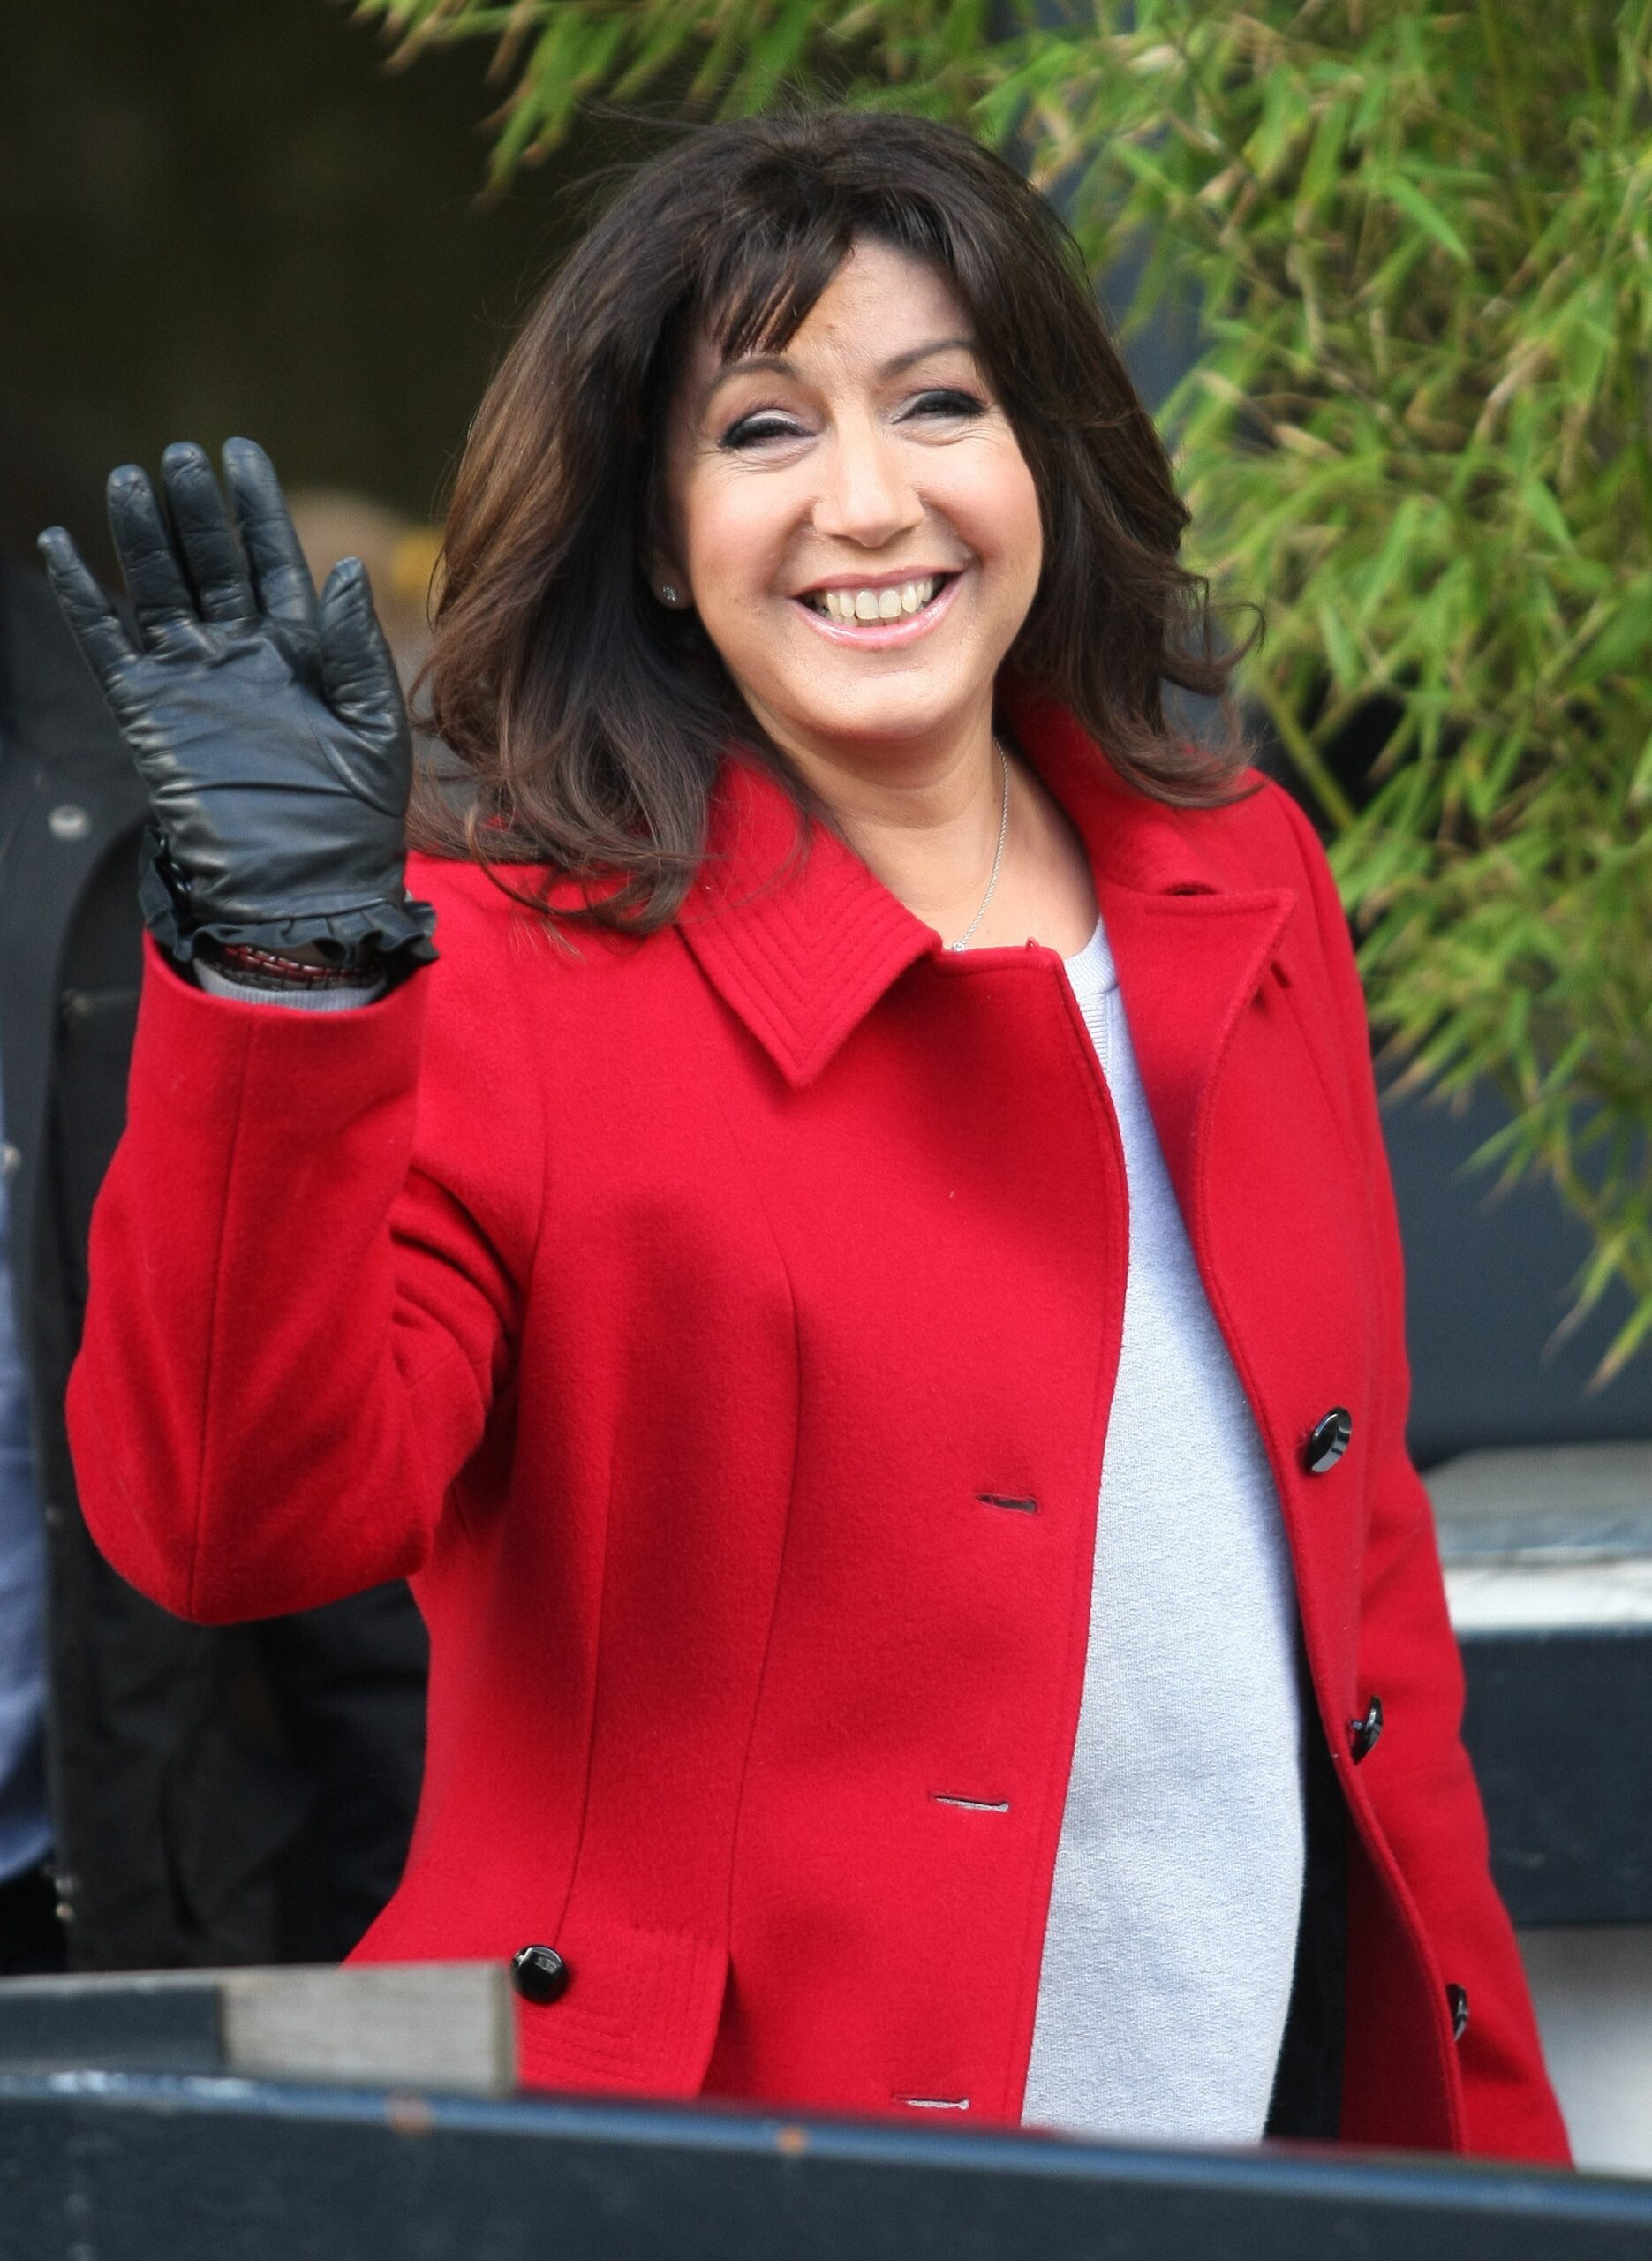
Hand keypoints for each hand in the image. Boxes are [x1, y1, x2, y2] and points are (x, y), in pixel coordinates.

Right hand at [37, 438, 435, 969]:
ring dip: (144, 536)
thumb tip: (343, 569)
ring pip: (162, 590)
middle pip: (214, 565)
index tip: (240, 453)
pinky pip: (110, 644)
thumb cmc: (353, 821)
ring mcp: (196, 682)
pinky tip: (62, 547)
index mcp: (304, 654)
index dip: (258, 508)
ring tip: (130, 479)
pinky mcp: (152, 713)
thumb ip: (356, 648)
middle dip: (197, 510)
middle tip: (179, 456)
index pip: (275, 562)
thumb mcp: (375, 728)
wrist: (304, 888)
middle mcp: (246, 658)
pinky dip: (85, 598)